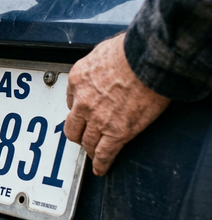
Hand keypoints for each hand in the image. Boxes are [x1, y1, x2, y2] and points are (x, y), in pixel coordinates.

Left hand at [65, 33, 169, 175]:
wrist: (147, 59)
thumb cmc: (130, 50)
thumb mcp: (101, 52)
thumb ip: (96, 65)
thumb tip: (101, 67)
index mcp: (77, 80)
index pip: (71, 101)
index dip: (78, 109)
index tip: (83, 113)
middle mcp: (83, 101)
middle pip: (73, 127)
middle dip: (78, 133)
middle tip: (83, 137)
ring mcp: (98, 119)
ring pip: (87, 142)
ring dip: (89, 149)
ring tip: (93, 154)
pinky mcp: (117, 132)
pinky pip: (104, 154)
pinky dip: (101, 164)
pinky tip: (100, 169)